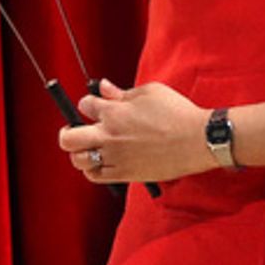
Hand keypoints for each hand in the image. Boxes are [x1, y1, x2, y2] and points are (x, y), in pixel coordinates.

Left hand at [57, 79, 217, 184]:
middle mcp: (109, 135)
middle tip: (74, 130)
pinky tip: (99, 163)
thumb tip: (103, 87)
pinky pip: (96, 176)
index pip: (84, 105)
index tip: (93, 106)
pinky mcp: (125, 174)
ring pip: (79, 160)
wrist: (197, 140)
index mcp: (114, 112)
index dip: (87, 104)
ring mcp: (115, 157)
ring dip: (79, 153)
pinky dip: (93, 170)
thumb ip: (122, 92)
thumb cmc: (177, 113)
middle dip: (68, 132)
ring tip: (87, 149)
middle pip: (68, 138)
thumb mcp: (150, 92)